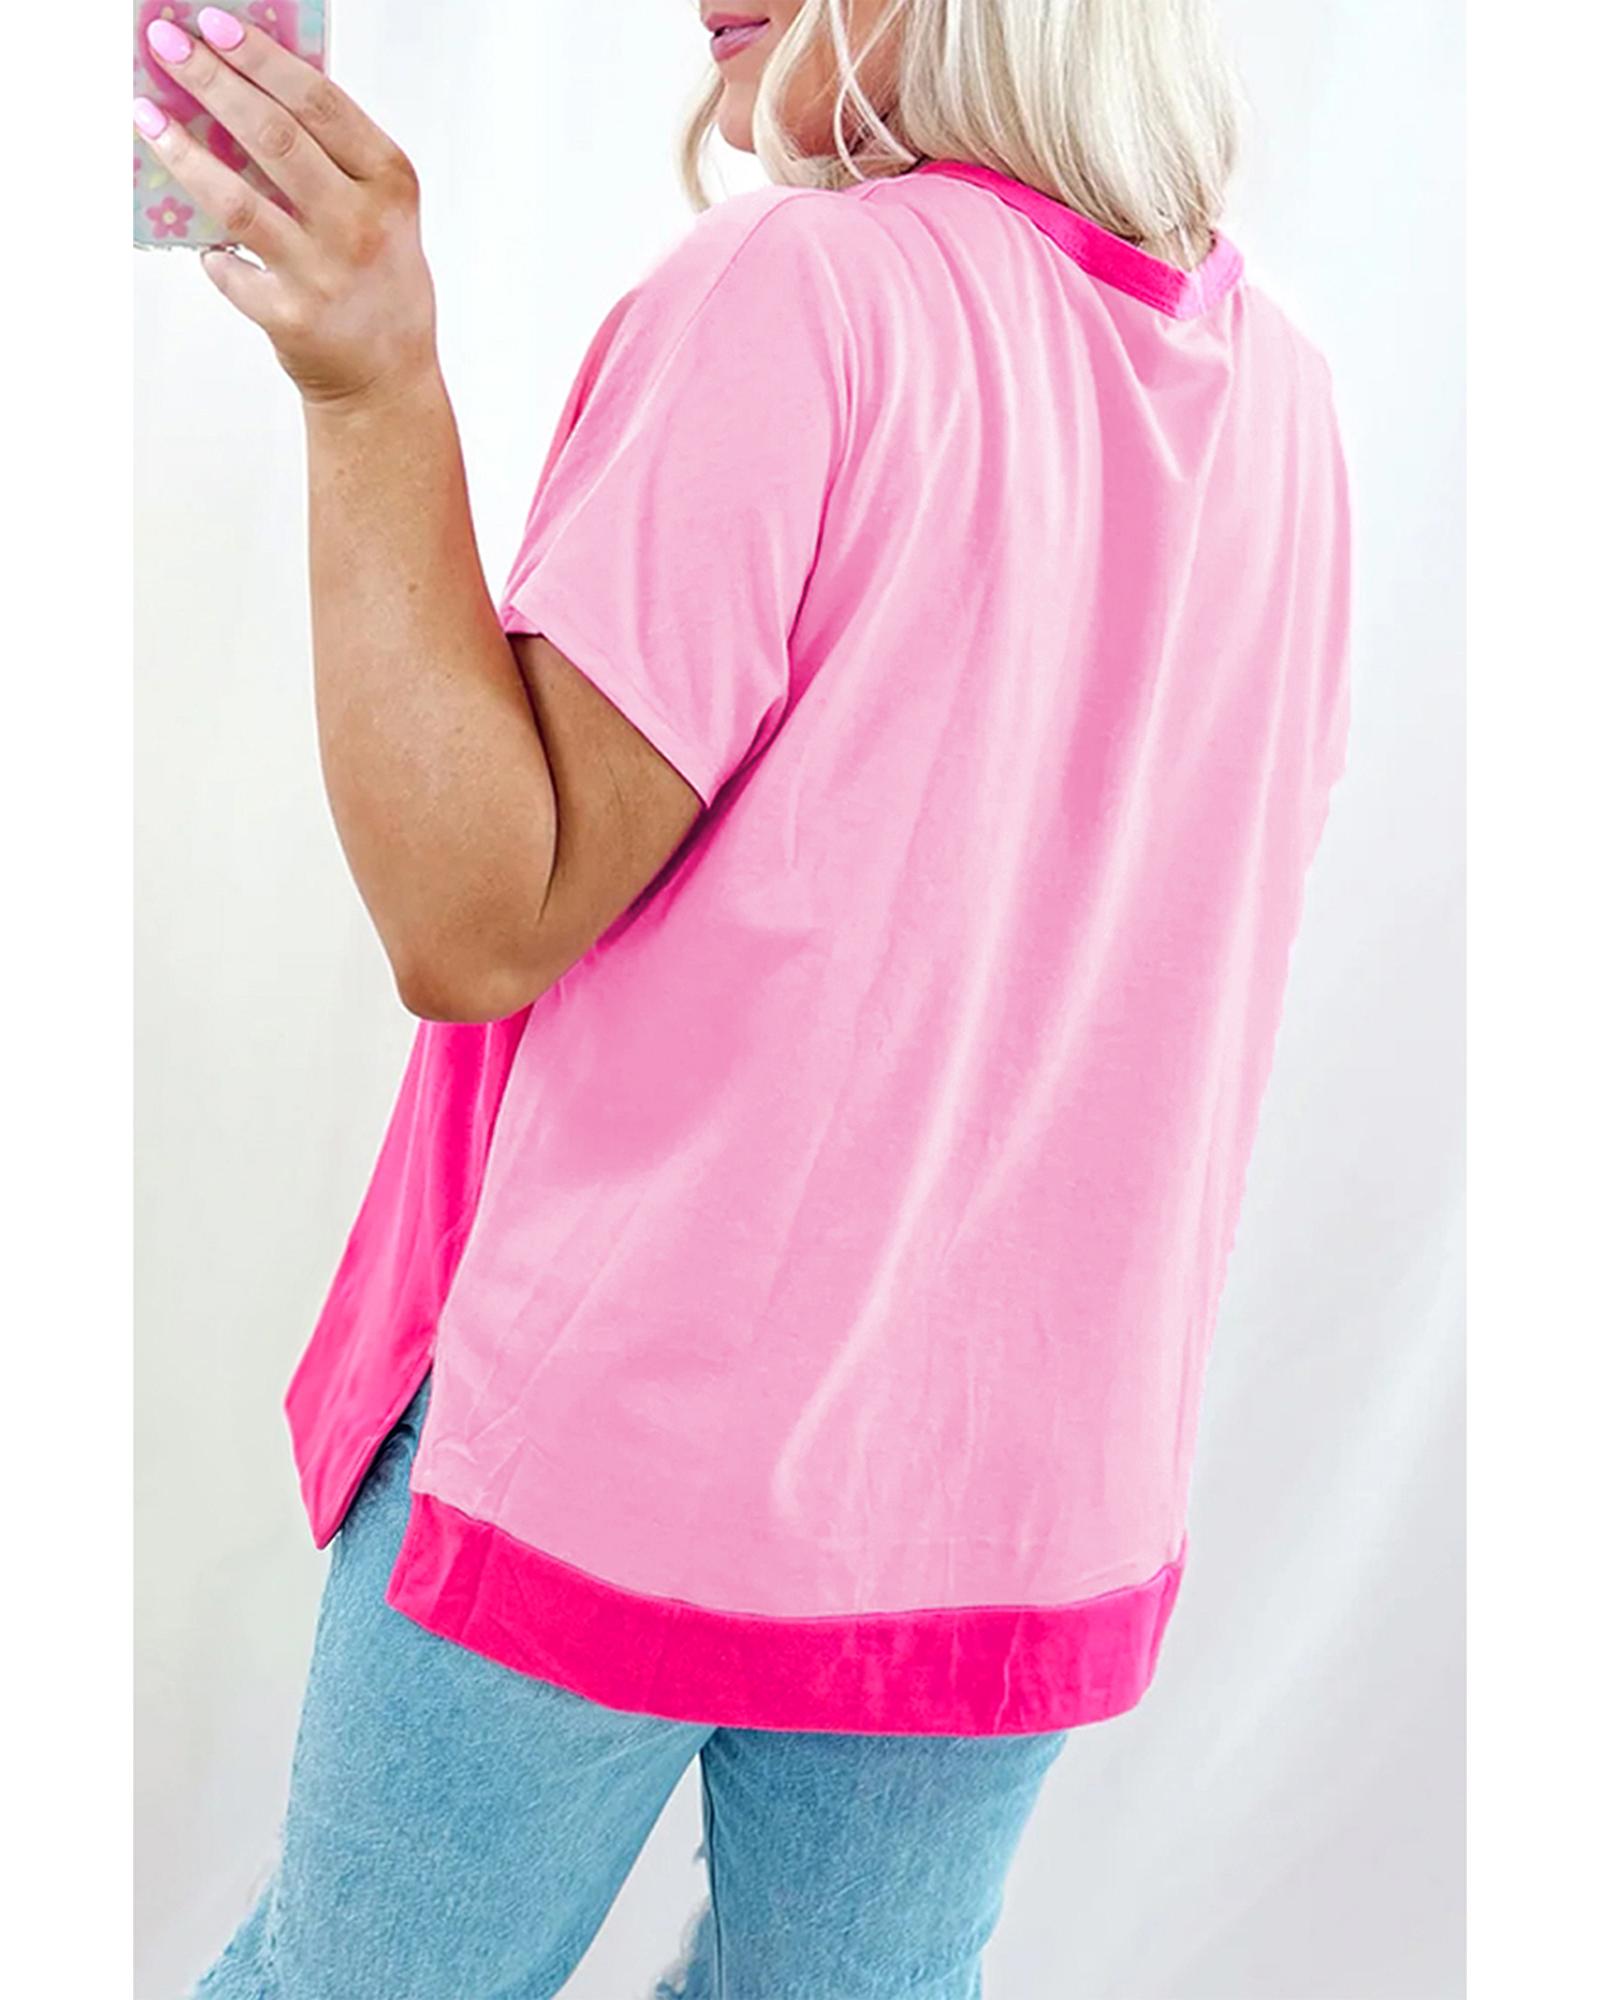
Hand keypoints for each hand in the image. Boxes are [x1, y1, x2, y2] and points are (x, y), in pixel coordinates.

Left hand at [135, 8, 438, 410]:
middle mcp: (361, 226)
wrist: (388, 379)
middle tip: (166, 46)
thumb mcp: (382, 210)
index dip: (262, 58)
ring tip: (146, 116)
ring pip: (237, 199)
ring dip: (182, 151)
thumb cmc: (378, 280)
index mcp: (390, 184)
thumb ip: (334, 158)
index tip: (213, 24)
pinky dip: (208, 248)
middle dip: (211, 82)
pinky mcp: (290, 317)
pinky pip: (228, 267)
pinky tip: (199, 238)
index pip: (320, 102)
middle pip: (273, 136)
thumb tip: (245, 90)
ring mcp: (324, 274)